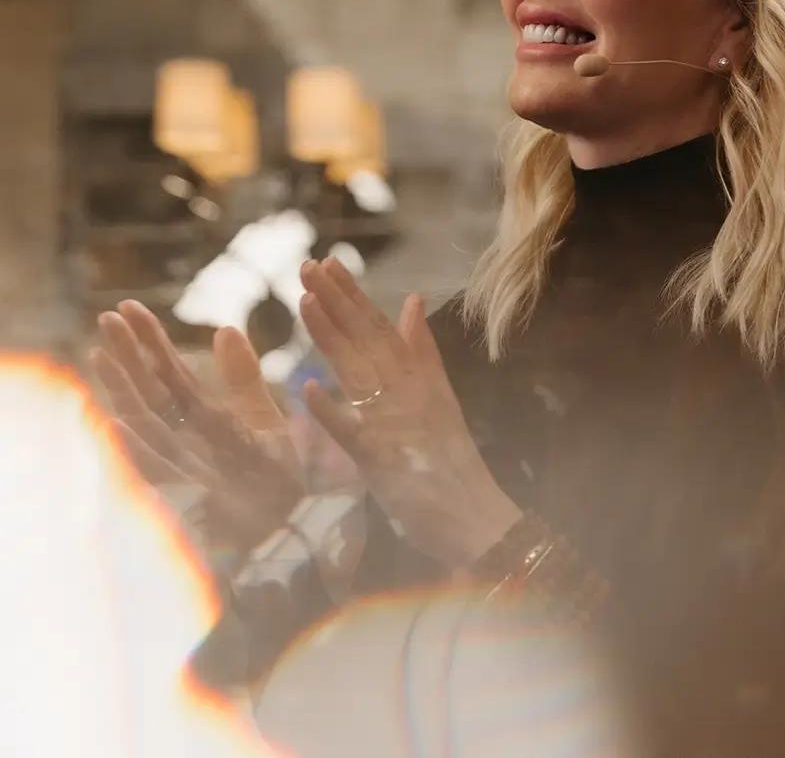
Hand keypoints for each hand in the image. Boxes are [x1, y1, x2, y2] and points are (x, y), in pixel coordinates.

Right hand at [90, 300, 303, 558]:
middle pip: (151, 395)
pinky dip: (139, 450)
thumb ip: (243, 380)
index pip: (168, 375)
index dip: (148, 343)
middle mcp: (186, 444)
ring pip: (150, 426)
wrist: (297, 535)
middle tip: (109, 316)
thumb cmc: (276, 482)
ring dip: (125, 393)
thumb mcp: (264, 423)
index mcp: (201, 423)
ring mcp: (190, 469)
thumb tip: (225, 328)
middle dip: (130, 357)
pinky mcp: (203, 495)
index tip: (127, 307)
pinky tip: (119, 425)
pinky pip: (167, 471)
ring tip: (104, 355)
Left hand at [296, 259, 521, 568]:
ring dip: (331, 336)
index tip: (327, 264)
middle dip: (336, 300)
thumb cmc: (453, 465)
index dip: (352, 296)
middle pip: (367, 339)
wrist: (480, 520)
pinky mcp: (384, 462)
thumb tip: (412, 300)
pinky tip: (306, 388)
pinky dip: (331, 412)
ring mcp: (396, 424)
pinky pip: (353, 433)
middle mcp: (408, 393)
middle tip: (307, 265)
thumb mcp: (440, 397)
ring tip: (305, 301)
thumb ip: (422, 350)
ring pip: (358, 372)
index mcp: (418, 378)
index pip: (379, 328)